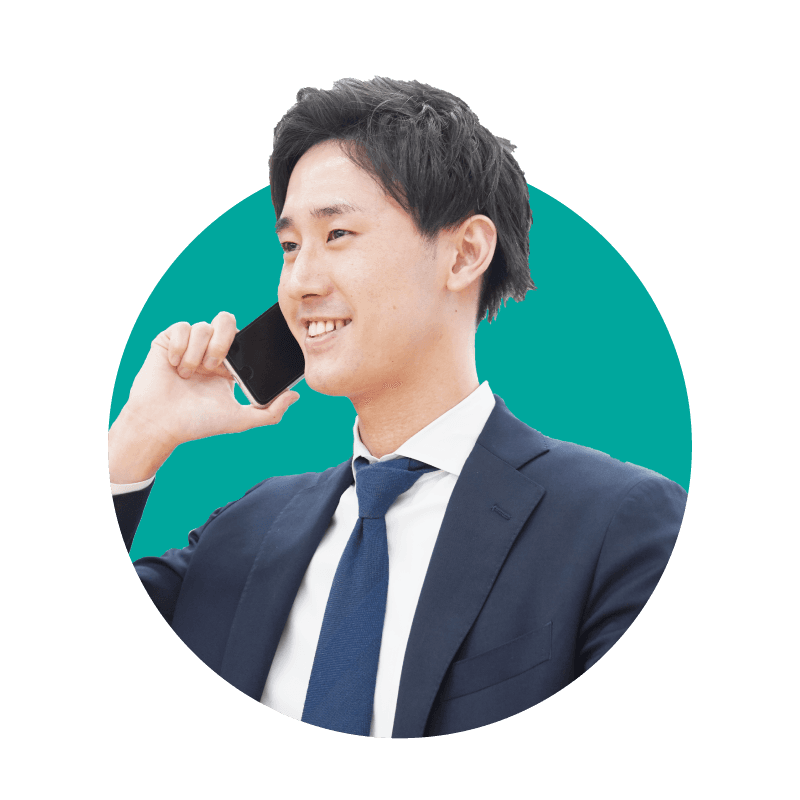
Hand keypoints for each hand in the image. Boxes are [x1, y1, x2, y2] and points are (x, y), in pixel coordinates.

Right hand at [108, 311, 298, 482]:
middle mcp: (209, 350)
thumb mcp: (239, 420)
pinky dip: (179, 347)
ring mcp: (188, 344)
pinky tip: (175, 366)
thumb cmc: (196, 423)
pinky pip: (180, 327)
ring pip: (203, 326)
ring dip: (198, 353)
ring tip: (188, 375)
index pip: (244, 338)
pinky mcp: (167, 341)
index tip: (241, 361)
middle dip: (223, 341)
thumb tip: (295, 395)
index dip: (247, 341)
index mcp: (228, 364)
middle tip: (216, 366)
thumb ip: (270, 412)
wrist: (160, 425)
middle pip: (226, 320)